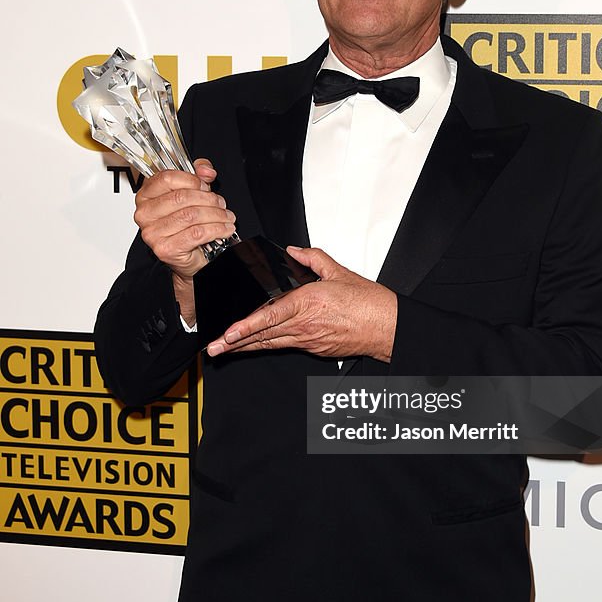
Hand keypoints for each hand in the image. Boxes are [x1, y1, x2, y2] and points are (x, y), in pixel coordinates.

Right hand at [133, 159, 235, 325]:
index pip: (166, 178)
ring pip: (191, 215)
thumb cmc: (186, 225)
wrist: (187, 257)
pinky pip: (196, 233)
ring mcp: (152, 233)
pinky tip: (225, 229)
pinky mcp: (165, 249)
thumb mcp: (192, 193)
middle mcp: (144, 214)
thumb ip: (198, 175)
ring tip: (226, 217)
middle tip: (221, 204)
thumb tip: (206, 170)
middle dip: (208, 199)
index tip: (206, 186)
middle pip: (181, 197)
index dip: (191, 179)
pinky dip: (216, 229)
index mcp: (146, 196)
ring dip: (216, 215)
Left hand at [206, 247, 396, 362]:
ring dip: (245, 347)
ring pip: (270, 344)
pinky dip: (266, 346)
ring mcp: (309, 340)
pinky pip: (284, 346)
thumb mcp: (339, 272)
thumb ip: (312, 259)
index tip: (229, 332)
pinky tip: (253, 346)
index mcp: (309, 303)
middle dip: (235, 342)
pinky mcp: (315, 348)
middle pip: (263, 336)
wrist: (388, 327)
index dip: (247, 326)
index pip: (270, 317)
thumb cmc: (369, 303)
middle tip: (213, 347)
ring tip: (223, 350)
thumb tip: (293, 251)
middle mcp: (305, 325)